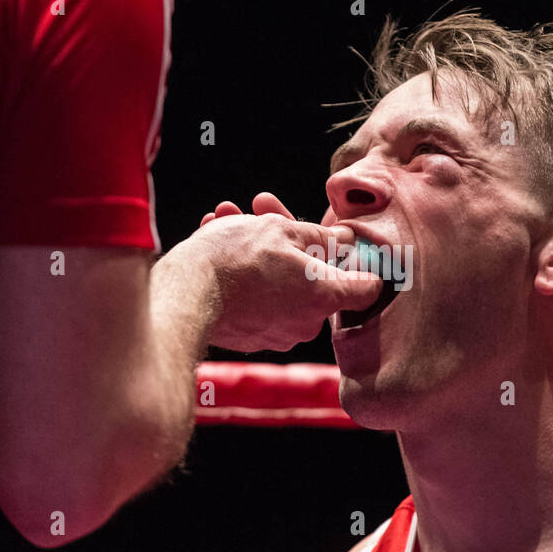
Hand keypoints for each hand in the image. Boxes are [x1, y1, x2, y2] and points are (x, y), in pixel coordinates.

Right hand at [176, 192, 382, 351]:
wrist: (185, 294)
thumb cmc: (236, 258)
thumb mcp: (281, 231)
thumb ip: (320, 236)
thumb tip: (346, 238)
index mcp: (325, 296)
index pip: (367, 287)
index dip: (362, 262)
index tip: (349, 246)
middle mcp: (307, 324)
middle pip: (316, 279)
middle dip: (292, 244)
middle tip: (265, 212)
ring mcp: (279, 335)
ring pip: (281, 286)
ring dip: (262, 254)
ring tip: (230, 219)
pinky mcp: (252, 339)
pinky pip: (259, 301)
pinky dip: (247, 276)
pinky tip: (220, 243)